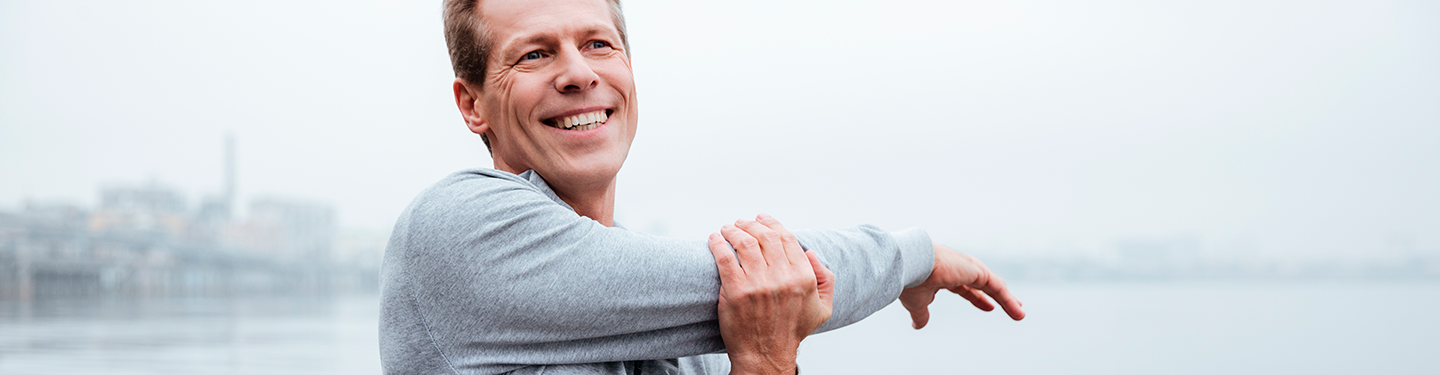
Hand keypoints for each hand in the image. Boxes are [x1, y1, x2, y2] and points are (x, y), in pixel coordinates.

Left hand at [708, 214, 834, 374]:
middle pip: (764, 236)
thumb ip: (824, 278)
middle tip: (741, 222)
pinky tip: (714, 240)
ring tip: (727, 229)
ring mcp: (758, 284)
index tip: (761, 218)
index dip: (772, 224)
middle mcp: (782, 278)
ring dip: (733, 231)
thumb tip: (810, 251)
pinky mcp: (736, 291)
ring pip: (744, 243)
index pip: (786, 239)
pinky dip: (718, 244)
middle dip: (751, 224)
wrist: (765, 356)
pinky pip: (725, 258)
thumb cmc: (792, 331)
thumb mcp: (822, 308)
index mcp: (803, 278)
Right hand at [899, 243, 1024, 328]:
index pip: (966, 287)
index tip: (988, 307)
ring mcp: (970, 268)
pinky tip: (1017, 310)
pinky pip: (998, 287)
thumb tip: (917, 325)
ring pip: (994, 286)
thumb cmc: (911, 281)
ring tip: (1019, 310)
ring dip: (1007, 299)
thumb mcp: (917, 303)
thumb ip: (921, 314)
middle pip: (985, 284)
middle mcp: (960, 269)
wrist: (911, 265)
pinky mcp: (978, 272)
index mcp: (946, 275)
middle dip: (998, 295)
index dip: (977, 298)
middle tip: (1013, 304)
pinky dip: (1008, 299)